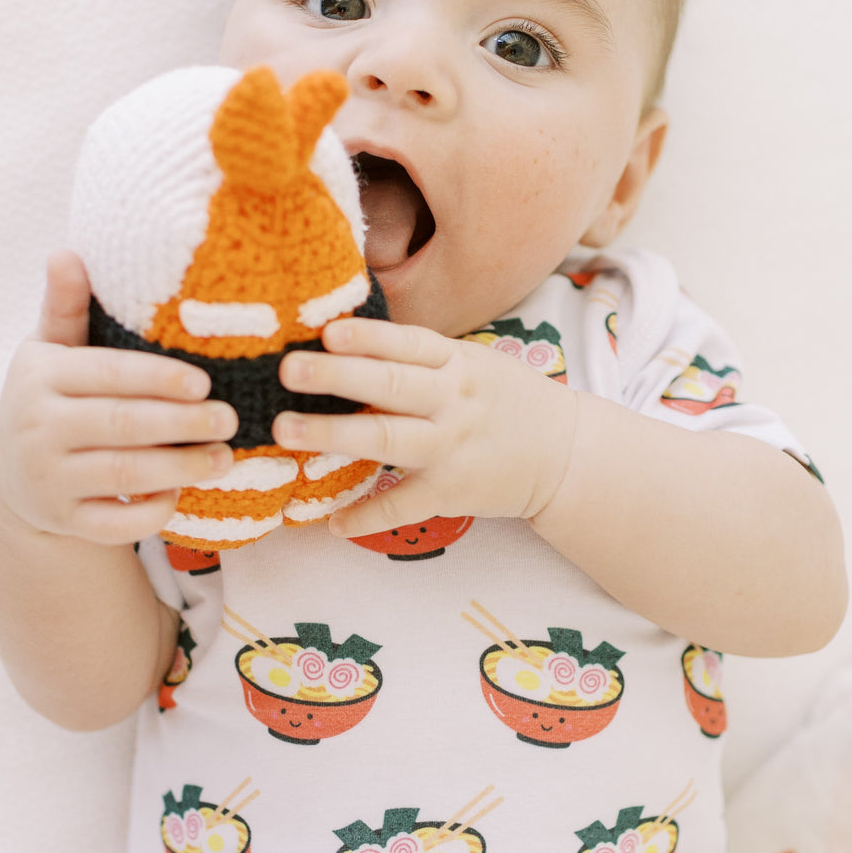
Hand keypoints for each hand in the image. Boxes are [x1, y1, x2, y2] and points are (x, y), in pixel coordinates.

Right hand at [0, 250, 237, 545]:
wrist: (11, 476)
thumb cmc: (52, 397)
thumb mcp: (51, 349)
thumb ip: (66, 306)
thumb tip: (67, 251)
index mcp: (40, 377)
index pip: (108, 374)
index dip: (159, 378)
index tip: (205, 382)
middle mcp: (36, 429)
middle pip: (122, 426)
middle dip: (182, 424)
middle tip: (230, 419)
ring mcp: (46, 480)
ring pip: (122, 476)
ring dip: (180, 468)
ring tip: (225, 457)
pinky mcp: (61, 521)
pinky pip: (112, 525)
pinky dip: (149, 514)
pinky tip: (181, 496)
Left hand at [272, 317, 577, 536]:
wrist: (564, 453)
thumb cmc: (504, 399)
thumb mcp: (472, 363)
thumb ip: (418, 356)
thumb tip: (343, 340)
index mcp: (456, 363)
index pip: (407, 344)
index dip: (368, 337)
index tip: (327, 330)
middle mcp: (453, 402)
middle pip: (390, 387)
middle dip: (337, 377)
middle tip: (288, 369)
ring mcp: (452, 448)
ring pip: (388, 440)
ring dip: (335, 436)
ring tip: (287, 429)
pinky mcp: (452, 493)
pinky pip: (403, 505)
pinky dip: (367, 516)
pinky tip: (330, 522)